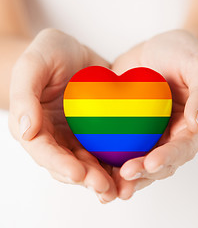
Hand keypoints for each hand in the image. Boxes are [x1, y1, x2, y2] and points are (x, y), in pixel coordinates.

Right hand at [8, 28, 116, 202]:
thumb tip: (25, 130)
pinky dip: (116, 160)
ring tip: (119, 188)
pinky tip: (130, 168)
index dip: (60, 165)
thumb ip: (24, 95)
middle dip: (86, 179)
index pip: (45, 152)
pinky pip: (106, 148)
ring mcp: (78, 134)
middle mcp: (56, 136)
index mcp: (35, 126)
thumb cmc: (49, 54)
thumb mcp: (33, 65)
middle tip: (105, 188)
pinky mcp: (97, 129)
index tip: (78, 173)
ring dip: (103, 177)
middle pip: (69, 164)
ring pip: (89, 161)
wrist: (72, 51)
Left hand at [111, 30, 197, 199]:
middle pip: (159, 163)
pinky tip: (96, 168)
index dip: (167, 158)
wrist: (159, 49)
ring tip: (109, 187)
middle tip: (124, 178)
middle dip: (142, 174)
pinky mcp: (130, 129)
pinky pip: (120, 147)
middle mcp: (172, 136)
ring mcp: (150, 134)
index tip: (150, 163)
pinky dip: (110, 160)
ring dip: (125, 176)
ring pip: (139, 161)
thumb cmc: (183, 54)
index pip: (183, 148)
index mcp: (193, 127)